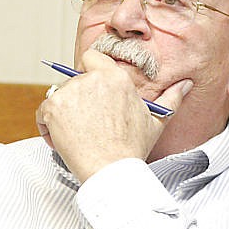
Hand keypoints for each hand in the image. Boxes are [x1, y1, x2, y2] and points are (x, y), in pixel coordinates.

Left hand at [36, 50, 191, 182]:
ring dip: (63, 115)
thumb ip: (171, 98)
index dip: (87, 73)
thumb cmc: (132, 149)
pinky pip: (43, 112)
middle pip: (74, 81)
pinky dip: (47, 127)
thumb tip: (185, 83)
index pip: (91, 57)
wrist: (111, 171)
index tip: (89, 94)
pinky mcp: (53, 107)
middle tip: (87, 126)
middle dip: (77, 101)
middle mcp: (92, 79)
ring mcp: (70, 92)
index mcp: (116, 78)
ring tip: (78, 136)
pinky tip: (63, 140)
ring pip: (58, 96)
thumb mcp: (156, 122)